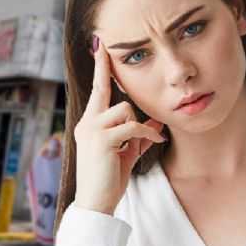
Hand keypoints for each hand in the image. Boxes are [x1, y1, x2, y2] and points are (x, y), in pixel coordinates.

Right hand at [72, 35, 165, 214]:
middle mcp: (87, 123)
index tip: (100, 48)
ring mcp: (92, 129)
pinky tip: (156, 139)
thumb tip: (158, 119)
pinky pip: (133, 126)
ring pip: (124, 109)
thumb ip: (141, 134)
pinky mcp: (101, 139)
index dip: (100, 70)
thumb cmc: (111, 178)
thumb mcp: (128, 152)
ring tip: (143, 140)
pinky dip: (148, 132)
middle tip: (103, 44)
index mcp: (91, 124)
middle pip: (103, 90)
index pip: (97, 92)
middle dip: (104, 67)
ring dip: (139, 123)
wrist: (97, 201)